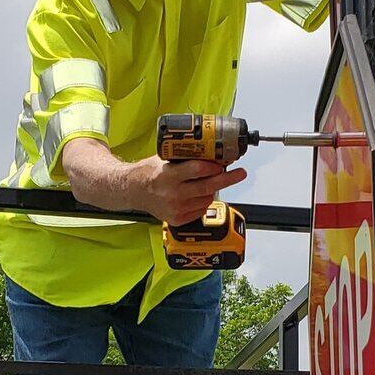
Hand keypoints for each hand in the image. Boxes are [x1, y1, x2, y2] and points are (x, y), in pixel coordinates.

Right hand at [133, 156, 247, 225]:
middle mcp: (173, 194)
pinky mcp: (178, 219)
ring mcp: (176, 208)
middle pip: (207, 187)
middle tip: (240, 173)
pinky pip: (200, 210)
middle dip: (227, 179)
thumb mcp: (164, 160)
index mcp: (168, 176)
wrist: (133, 191)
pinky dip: (203, 201)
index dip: (213, 166)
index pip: (197, 170)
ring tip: (206, 182)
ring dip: (212, 189)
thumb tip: (210, 155)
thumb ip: (185, 159)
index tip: (223, 163)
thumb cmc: (149, 173)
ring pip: (207, 199)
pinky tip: (196, 194)